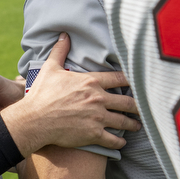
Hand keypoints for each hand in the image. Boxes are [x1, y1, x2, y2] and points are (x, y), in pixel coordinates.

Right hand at [0, 34, 136, 155]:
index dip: (131, 80)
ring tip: (137, 125)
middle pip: (127, 102)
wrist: (35, 119)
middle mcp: (98, 99)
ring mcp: (97, 117)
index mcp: (91, 82)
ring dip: (132, 124)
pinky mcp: (93, 134)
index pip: (119, 79)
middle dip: (138, 106)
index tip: (139, 83)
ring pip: (123, 121)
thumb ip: (60, 51)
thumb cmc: (42, 94)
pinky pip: (113, 140)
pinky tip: (123, 143)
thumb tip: (64, 35)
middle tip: (144, 108)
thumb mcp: (50, 69)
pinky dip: (120, 143)